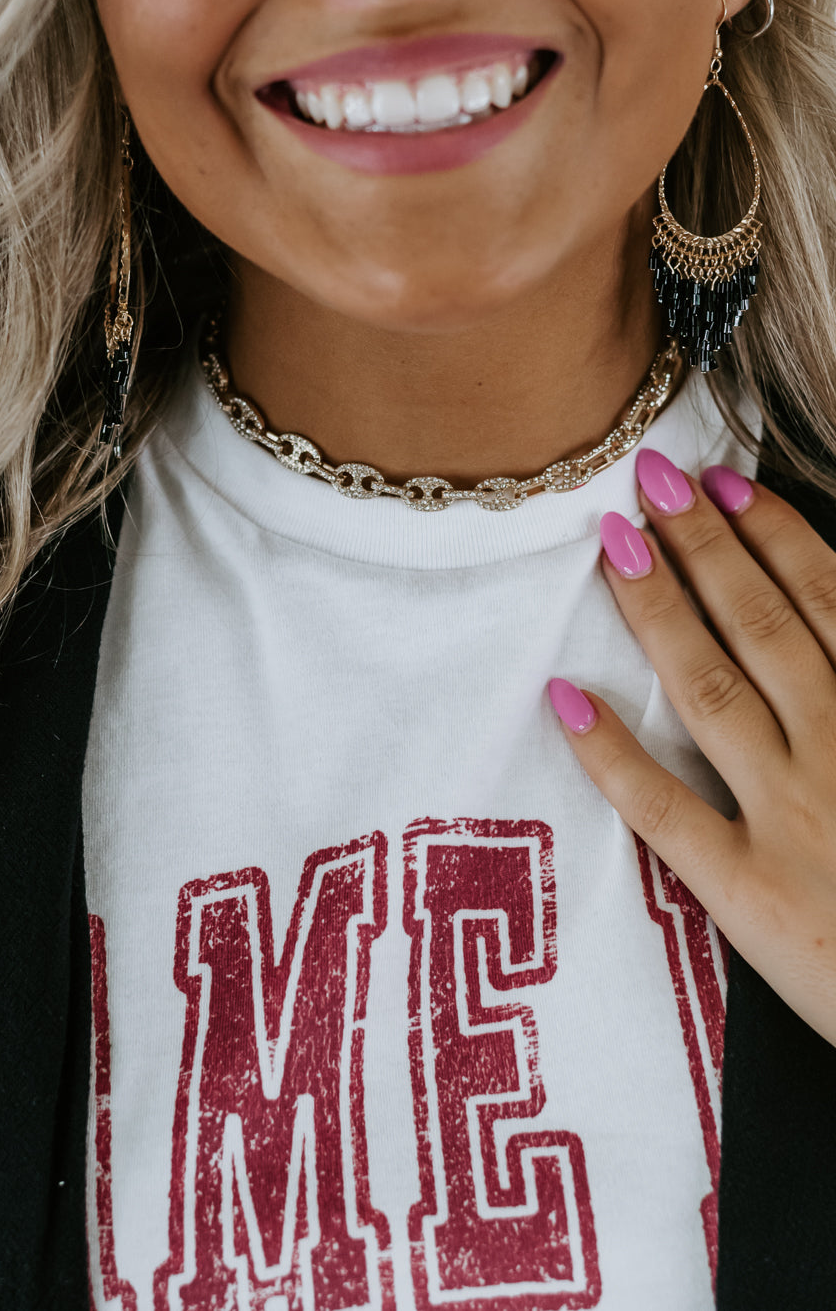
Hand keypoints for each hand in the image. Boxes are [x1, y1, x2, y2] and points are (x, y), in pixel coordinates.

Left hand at [548, 446, 835, 1046]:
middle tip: (650, 479)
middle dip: (704, 545)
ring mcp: (791, 821)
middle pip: (762, 627)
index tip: (726, 483)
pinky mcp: (748, 896)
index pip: (830, 603)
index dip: (775, 535)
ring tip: (617, 544)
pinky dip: (613, 755)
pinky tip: (566, 698)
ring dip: (661, 611)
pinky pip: (666, 814)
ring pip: (714, 690)